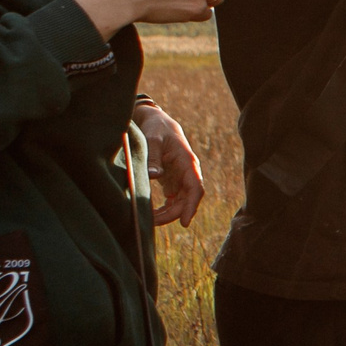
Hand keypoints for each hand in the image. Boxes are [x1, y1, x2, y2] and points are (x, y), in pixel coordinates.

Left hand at [133, 103, 204, 225]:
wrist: (158, 123)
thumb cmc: (156, 129)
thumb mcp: (153, 139)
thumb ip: (153, 157)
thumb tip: (154, 175)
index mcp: (188, 163)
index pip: (195, 188)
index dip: (191, 206)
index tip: (185, 222)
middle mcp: (188, 173)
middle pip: (187, 199)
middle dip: (173, 214)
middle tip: (153, 222)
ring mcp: (181, 179)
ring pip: (180, 202)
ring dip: (168, 214)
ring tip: (149, 221)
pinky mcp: (173, 182)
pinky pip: (173, 201)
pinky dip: (165, 210)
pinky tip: (152, 216)